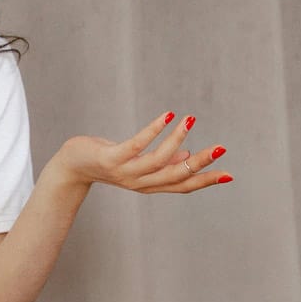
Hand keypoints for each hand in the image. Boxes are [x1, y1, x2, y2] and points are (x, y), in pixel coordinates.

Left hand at [52, 111, 232, 192]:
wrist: (71, 167)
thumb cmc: (107, 160)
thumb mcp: (137, 163)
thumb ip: (162, 163)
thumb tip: (188, 158)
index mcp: (149, 184)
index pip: (183, 185)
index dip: (206, 181)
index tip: (230, 175)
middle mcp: (140, 183)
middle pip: (175, 176)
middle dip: (200, 163)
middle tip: (221, 148)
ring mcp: (125, 172)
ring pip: (158, 160)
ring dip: (177, 139)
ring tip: (190, 121)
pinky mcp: (111, 158)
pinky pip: (136, 144)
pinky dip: (154, 130)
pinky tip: (167, 115)